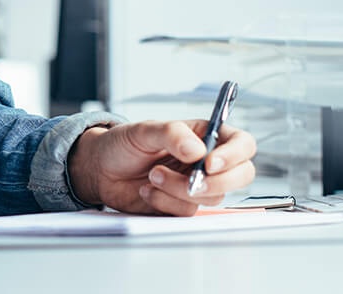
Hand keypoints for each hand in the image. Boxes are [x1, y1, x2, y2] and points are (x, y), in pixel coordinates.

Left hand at [67, 120, 256, 215]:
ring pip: (212, 197)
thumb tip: (197, 151)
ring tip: (152, 176)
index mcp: (203, 135)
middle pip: (241, 176)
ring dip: (179, 190)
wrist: (101, 170)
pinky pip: (188, 211)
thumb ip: (171, 134)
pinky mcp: (183, 205)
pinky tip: (147, 190)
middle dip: (215, 182)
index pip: (241, 143)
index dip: (234, 155)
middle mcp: (206, 161)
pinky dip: (165, 202)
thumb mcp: (143, 130)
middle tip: (189, 181)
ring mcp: (197, 185)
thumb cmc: (123, 143)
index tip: (210, 163)